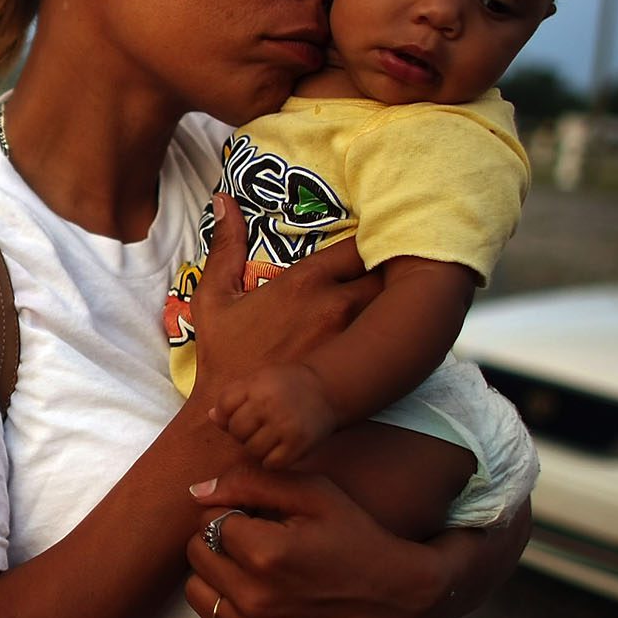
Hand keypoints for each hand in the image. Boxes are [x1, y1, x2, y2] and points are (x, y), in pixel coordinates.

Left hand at [183, 463, 445, 617]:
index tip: (257, 519)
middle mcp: (257, 598)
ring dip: (214, 579)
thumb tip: (196, 491)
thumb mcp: (315, 494)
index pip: (208, 520)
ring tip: (248, 572)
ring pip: (197, 596)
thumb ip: (252, 482)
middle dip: (218, 542)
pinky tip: (245, 606)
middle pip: (197, 555)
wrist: (398, 597)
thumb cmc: (356, 536)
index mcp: (266, 552)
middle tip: (253, 542)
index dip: (230, 513)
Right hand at [186, 195, 380, 400]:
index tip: (372, 243)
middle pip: (387, 273)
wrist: (237, 418)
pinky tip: (396, 335)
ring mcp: (354, 338)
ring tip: (403, 299)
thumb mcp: (214, 297)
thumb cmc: (223, 358)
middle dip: (392, 269)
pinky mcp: (363, 369)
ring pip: (397, 307)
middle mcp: (336, 305)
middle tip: (396, 268)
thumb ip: (225, 245)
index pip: (358, 245)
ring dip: (398, 300)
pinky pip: (395, 342)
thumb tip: (223, 199)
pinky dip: (398, 333)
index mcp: (304, 282)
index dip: (370, 242)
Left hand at [209, 362, 338, 467]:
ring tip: (268, 438)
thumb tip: (212, 417)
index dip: (226, 414)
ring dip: (256, 448)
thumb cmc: (286, 385)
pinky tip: (278, 449)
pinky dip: (271, 460)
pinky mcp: (298, 443)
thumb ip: (233, 396)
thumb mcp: (258, 380)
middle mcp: (269, 404)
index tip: (239, 414)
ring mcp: (284, 425)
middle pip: (236, 430)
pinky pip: (271, 463)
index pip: (223, 406)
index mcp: (256, 385)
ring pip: (251, 449)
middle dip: (241, 432)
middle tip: (256, 428)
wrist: (326, 389)